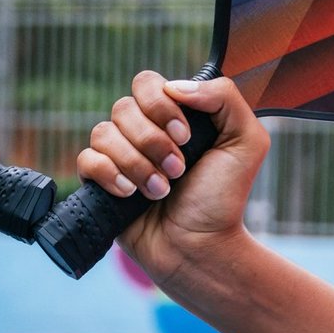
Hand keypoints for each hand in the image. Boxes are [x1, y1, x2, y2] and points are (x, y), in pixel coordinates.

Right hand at [77, 71, 268, 283]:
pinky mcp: (100, 182)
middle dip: (152, 141)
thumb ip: (223, 97)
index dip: (162, 107)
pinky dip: (109, 174)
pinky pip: (87, 160)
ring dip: (137, 164)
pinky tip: (131, 194)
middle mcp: (142, 132)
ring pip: (103, 133)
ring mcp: (119, 156)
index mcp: (172, 116)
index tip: (186, 137)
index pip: (147, 84)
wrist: (200, 248)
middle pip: (124, 107)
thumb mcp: (246, 141)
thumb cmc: (222, 199)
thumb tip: (175, 87)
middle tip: (178, 170)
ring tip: (160, 191)